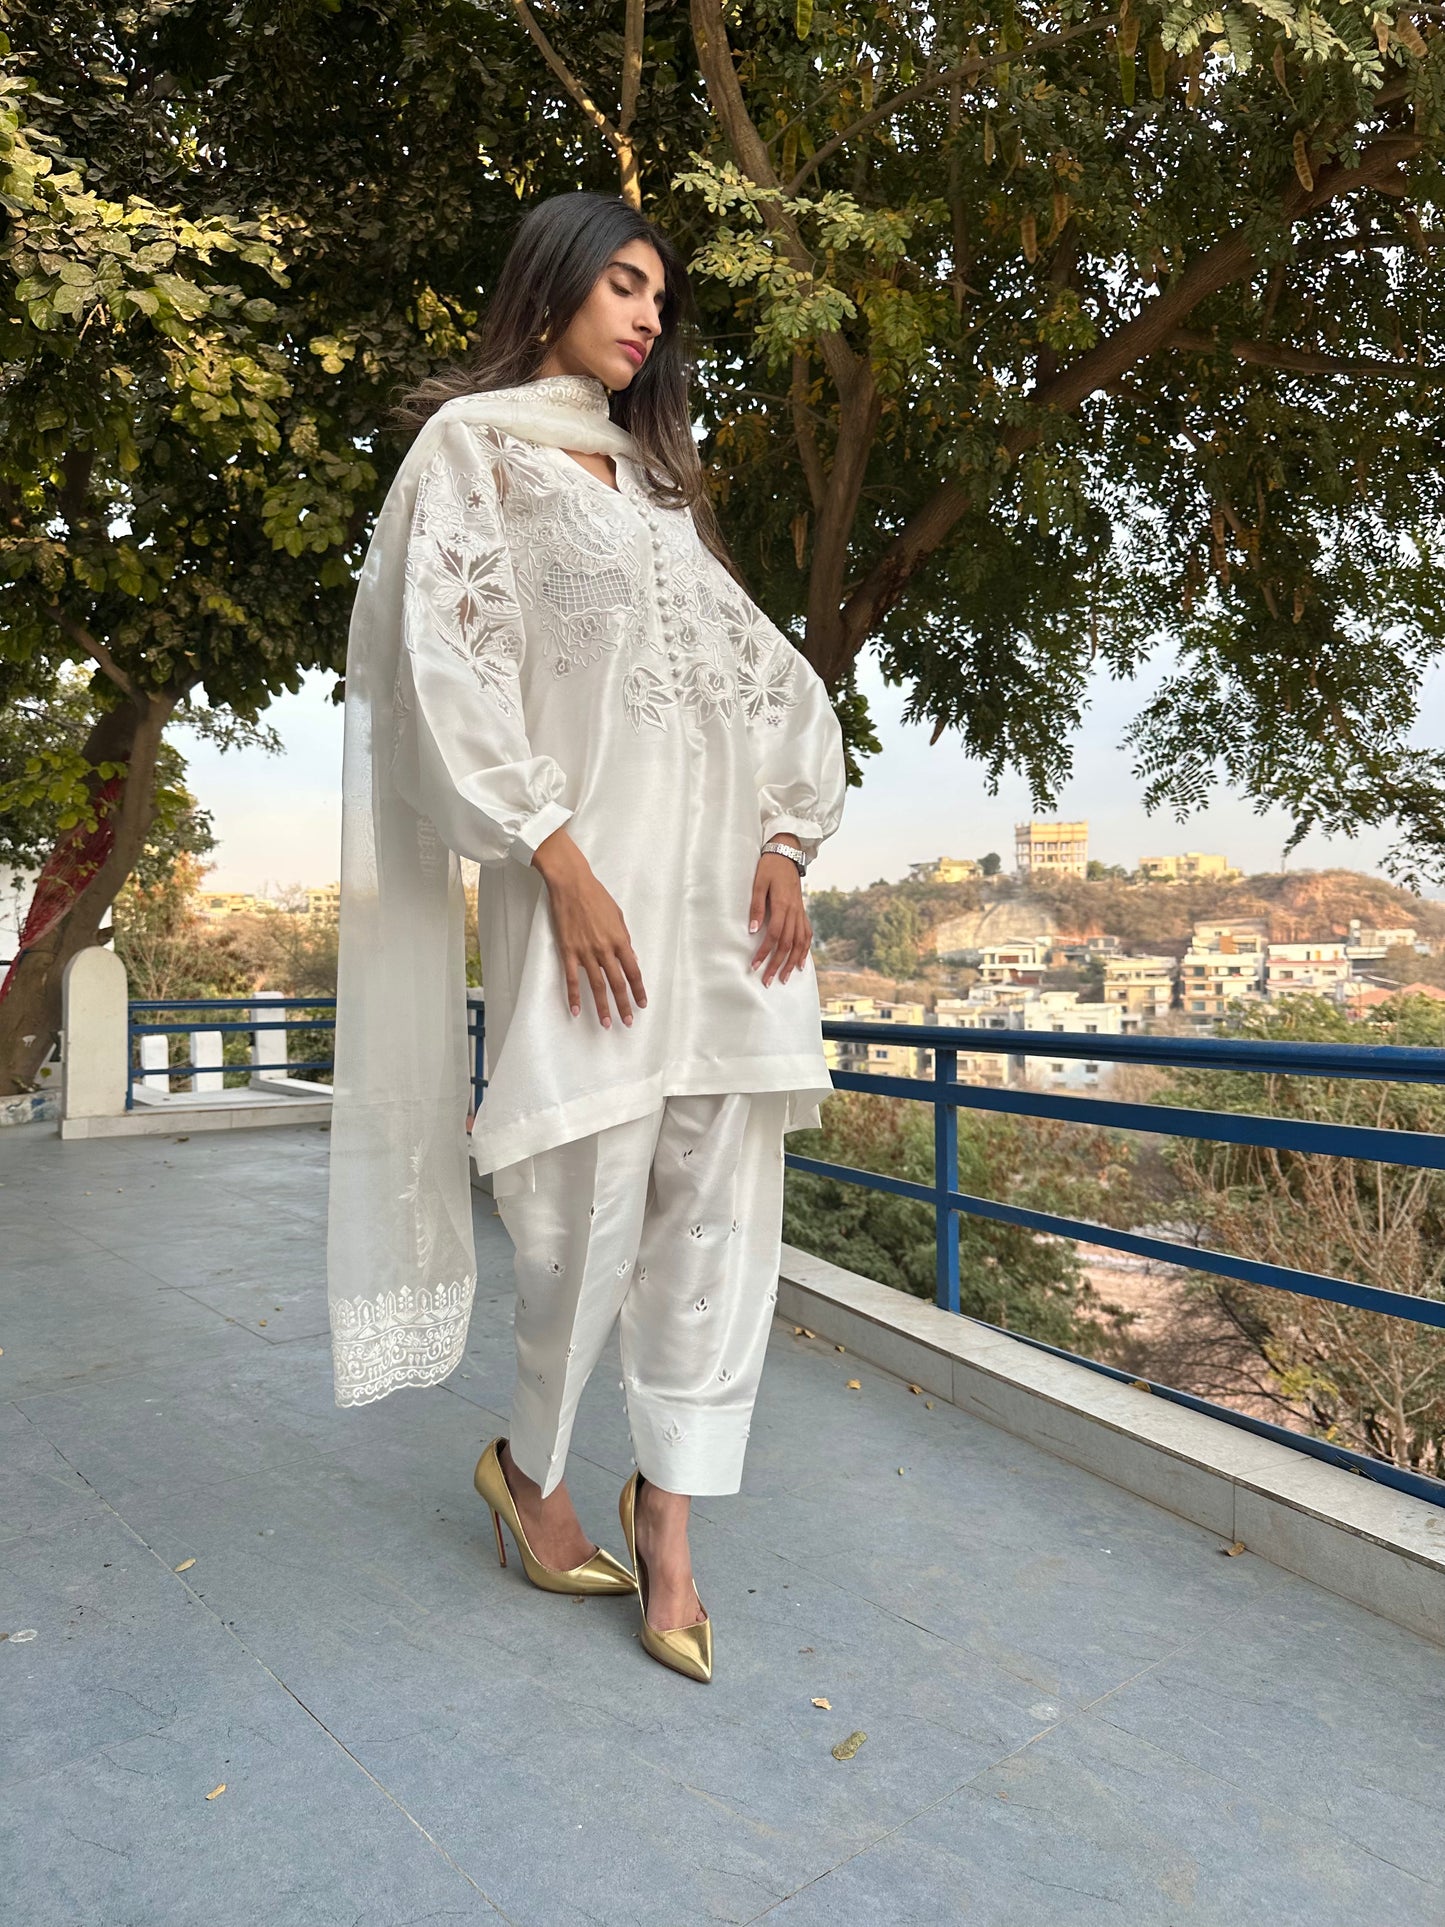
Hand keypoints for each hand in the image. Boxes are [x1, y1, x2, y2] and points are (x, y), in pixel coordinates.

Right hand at [532, 827, 646, 1027]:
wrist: (571, 884)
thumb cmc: (596, 896)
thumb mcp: (618, 916)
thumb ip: (625, 939)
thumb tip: (632, 960)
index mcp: (620, 940)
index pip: (633, 972)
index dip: (639, 990)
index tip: (642, 1004)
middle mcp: (605, 949)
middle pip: (617, 983)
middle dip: (624, 1005)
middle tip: (628, 1022)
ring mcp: (585, 951)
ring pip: (596, 985)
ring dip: (602, 1007)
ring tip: (606, 1023)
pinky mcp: (568, 950)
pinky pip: (572, 978)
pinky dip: (574, 996)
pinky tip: (576, 1010)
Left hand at [748, 842, 811, 985]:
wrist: (787, 854)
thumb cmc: (769, 868)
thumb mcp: (759, 883)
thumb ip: (756, 907)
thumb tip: (752, 930)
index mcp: (783, 905)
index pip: (773, 936)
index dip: (764, 953)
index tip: (755, 966)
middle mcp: (794, 912)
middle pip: (787, 944)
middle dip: (777, 965)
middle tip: (768, 981)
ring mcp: (801, 913)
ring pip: (799, 943)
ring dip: (791, 962)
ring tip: (784, 978)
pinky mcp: (802, 912)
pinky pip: (806, 935)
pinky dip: (804, 950)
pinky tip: (800, 962)